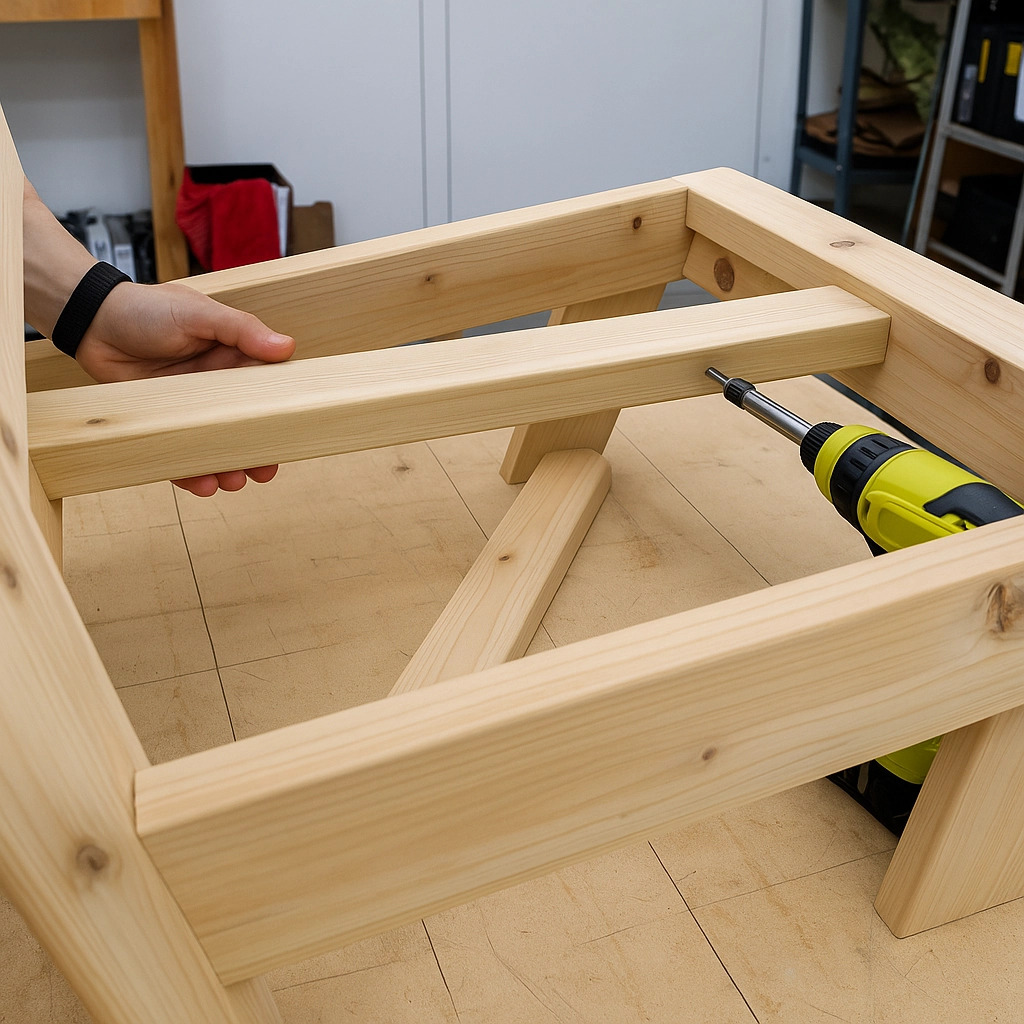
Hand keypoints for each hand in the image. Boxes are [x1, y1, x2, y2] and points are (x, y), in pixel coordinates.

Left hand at [76, 281, 295, 496]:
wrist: (92, 320)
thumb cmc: (147, 308)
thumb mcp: (199, 313)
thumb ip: (242, 329)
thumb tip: (287, 347)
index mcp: (234, 359)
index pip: (266, 392)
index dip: (278, 415)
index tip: (290, 437)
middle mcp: (217, 387)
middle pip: (244, 427)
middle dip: (255, 453)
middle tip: (263, 473)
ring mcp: (190, 408)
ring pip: (215, 445)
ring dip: (226, 467)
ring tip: (232, 482)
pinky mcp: (163, 423)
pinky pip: (180, 453)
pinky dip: (190, 471)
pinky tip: (200, 484)